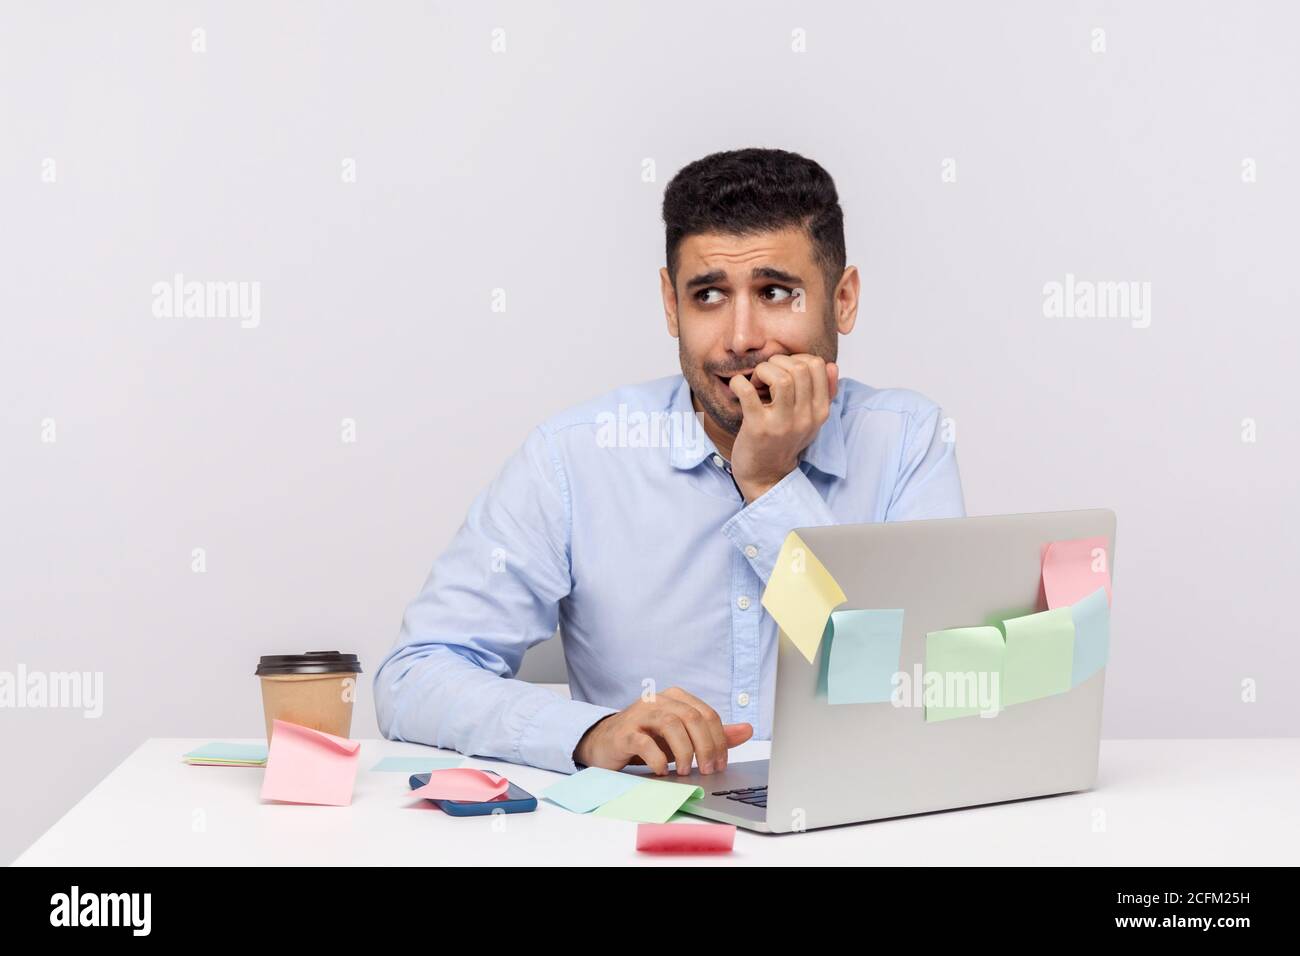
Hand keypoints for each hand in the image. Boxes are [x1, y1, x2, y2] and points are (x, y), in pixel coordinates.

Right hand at [573, 686, 753, 775]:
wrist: (607, 744)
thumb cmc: (649, 739)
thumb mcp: (684, 737)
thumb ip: (714, 734)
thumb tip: (747, 730)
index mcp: (676, 698)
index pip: (707, 715)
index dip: (719, 741)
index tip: (721, 764)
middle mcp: (658, 700)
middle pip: (692, 717)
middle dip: (705, 747)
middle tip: (708, 770)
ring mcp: (639, 714)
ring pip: (670, 724)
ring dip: (683, 752)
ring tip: (686, 771)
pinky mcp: (624, 733)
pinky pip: (644, 742)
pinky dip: (658, 759)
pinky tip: (663, 771)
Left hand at [728, 354, 838, 501]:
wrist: (767, 475)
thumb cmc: (785, 442)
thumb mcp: (811, 420)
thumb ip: (824, 393)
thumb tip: (832, 365)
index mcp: (820, 411)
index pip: (818, 365)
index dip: (797, 359)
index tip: (783, 370)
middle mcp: (805, 417)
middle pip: (799, 368)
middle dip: (778, 362)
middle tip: (766, 376)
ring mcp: (782, 423)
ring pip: (780, 377)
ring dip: (763, 371)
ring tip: (756, 382)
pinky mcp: (758, 428)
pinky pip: (747, 392)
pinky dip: (739, 382)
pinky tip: (738, 387)